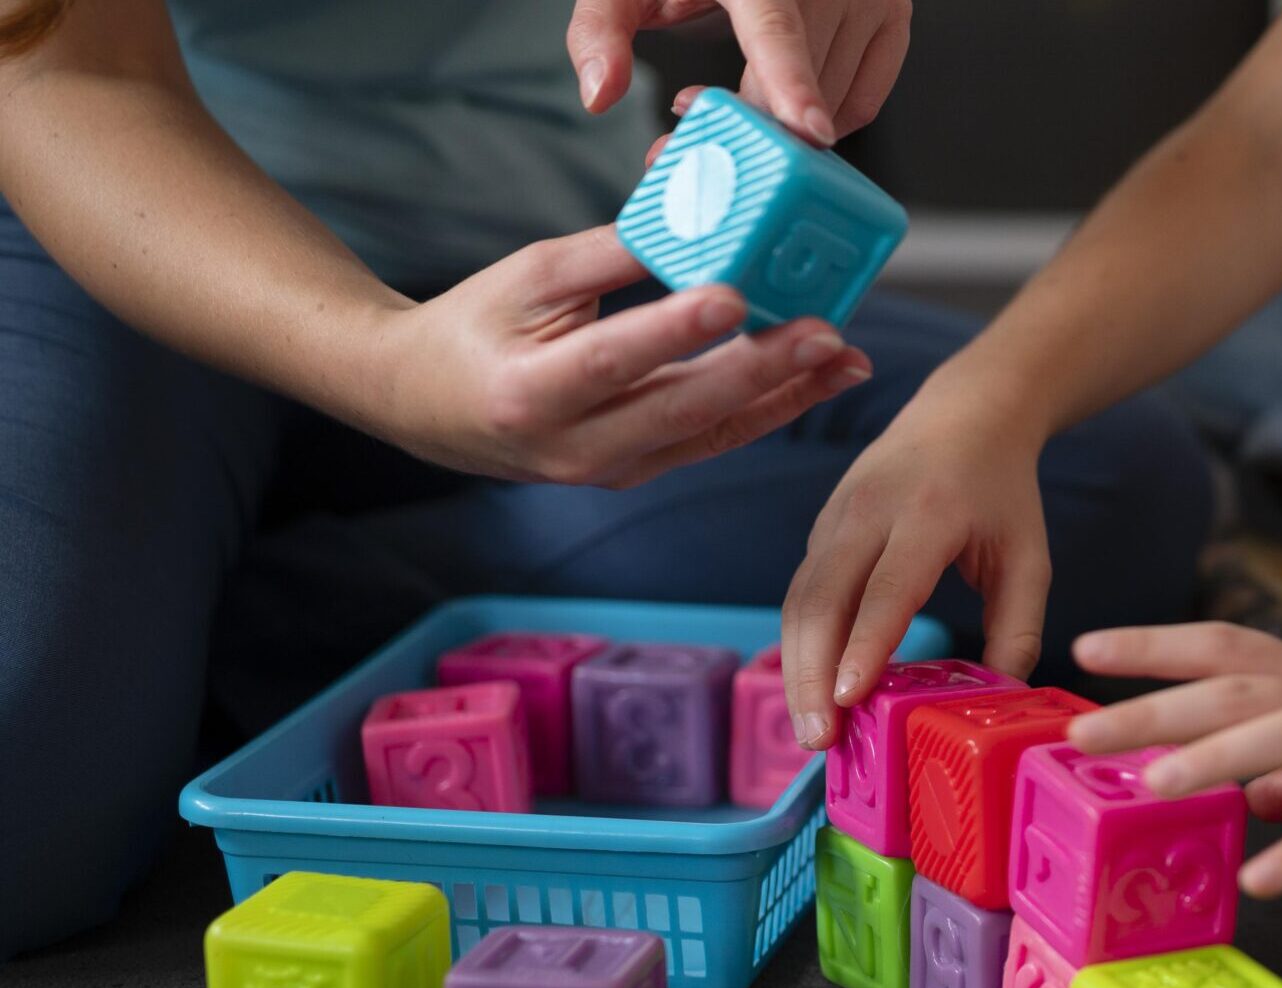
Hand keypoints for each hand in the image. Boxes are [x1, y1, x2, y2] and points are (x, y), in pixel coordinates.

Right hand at [364, 226, 871, 486]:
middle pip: (680, 409)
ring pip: (710, 433)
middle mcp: (573, 448)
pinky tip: (821, 378)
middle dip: (763, 372)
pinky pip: (713, 441)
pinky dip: (770, 409)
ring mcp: (610, 472)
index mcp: (529, 392)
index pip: (612, 359)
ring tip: (847, 358)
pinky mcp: (638, 474)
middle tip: (828, 333)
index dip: (674, 330)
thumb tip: (694, 213)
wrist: (426, 407)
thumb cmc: (476, 327)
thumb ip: (609, 254)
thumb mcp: (528, 276)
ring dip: (787, 396)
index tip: (733, 295)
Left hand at [569, 0, 913, 145]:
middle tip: (689, 131)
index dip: (791, 84)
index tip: (806, 132)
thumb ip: (601, 30)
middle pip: (799, 81)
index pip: (779, 30)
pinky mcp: (894, 15)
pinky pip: (864, 100)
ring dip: (782, 124)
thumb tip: (600, 93)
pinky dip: (826, 117)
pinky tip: (779, 96)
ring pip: (833, 100)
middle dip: (747, 124)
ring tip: (732, 96)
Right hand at [780, 388, 1051, 748]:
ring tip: (811, 729)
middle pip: (824, 598)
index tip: (849, 699)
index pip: (887, 588)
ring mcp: (835, 516)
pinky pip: (801, 592)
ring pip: (800, 599)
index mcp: (927, 513)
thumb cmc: (1001, 492)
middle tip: (820, 739)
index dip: (865, 645)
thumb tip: (999, 696)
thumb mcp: (1029, 556)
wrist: (965, 412)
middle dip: (813, 673)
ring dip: (797, 667)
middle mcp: (868, 510)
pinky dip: (799, 644)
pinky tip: (811, 690)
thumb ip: (1019, 627)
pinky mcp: (821, 529)